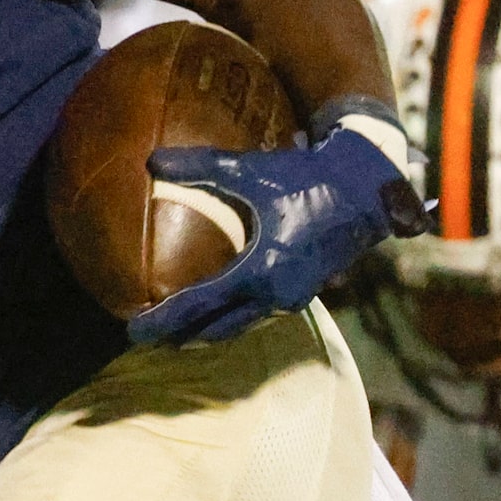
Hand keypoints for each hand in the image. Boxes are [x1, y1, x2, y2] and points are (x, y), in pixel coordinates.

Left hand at [127, 117, 427, 345]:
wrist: (367, 189)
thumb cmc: (308, 179)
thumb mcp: (251, 172)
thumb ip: (200, 167)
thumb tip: (151, 161)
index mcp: (261, 272)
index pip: (200, 305)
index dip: (164, 319)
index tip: (133, 331)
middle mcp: (277, 294)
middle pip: (218, 327)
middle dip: (179, 334)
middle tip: (142, 339)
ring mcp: (292, 297)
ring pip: (240, 325)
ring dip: (206, 330)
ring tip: (172, 332)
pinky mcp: (302, 291)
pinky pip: (257, 315)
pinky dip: (231, 319)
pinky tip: (215, 314)